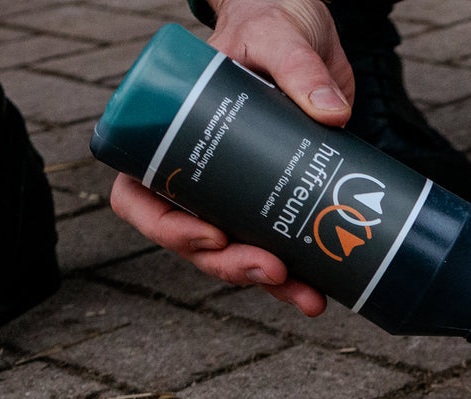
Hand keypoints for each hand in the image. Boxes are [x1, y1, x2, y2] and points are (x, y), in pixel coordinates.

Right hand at [109, 0, 350, 315]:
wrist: (310, 26)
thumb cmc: (273, 21)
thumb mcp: (278, 36)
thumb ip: (299, 66)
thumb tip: (331, 112)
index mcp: (170, 132)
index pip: (139, 195)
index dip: (167, 228)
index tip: (213, 236)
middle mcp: (199, 168)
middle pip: (193, 238)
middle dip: (230, 266)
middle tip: (273, 270)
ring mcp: (239, 186)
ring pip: (237, 252)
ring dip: (268, 282)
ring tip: (307, 297)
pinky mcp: (279, 193)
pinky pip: (279, 243)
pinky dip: (299, 273)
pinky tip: (323, 291)